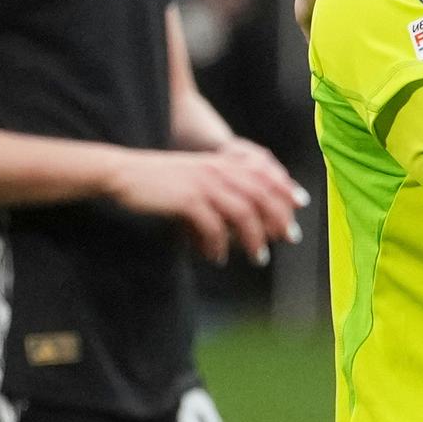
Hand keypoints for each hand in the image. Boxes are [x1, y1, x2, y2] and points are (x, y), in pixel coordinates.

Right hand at [105, 141, 307, 266]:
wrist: (121, 174)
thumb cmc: (159, 183)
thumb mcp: (194, 180)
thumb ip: (220, 196)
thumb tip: (240, 230)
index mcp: (221, 163)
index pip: (263, 174)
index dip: (285, 187)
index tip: (301, 203)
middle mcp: (217, 170)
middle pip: (260, 194)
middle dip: (279, 217)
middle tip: (289, 238)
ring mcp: (203, 184)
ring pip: (242, 212)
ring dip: (254, 238)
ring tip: (259, 258)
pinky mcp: (187, 199)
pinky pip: (212, 226)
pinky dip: (219, 244)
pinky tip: (218, 258)